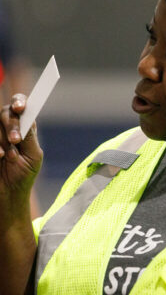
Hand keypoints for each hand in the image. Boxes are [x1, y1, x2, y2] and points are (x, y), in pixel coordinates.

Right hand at [0, 94, 42, 211]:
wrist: (8, 193)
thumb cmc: (23, 174)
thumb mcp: (33, 157)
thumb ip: (30, 138)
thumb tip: (29, 120)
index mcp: (23, 126)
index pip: (20, 104)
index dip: (19, 101)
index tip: (20, 108)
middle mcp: (6, 126)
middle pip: (5, 112)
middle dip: (11, 125)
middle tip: (16, 141)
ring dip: (2, 140)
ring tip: (9, 157)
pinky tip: (0, 157)